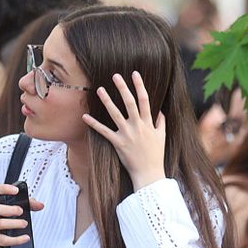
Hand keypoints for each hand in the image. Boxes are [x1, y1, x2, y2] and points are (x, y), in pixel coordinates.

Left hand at [84, 71, 167, 189]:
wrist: (149, 173)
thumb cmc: (156, 155)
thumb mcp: (162, 137)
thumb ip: (161, 123)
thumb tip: (160, 111)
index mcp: (149, 123)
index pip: (144, 100)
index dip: (139, 86)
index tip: (134, 74)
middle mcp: (138, 126)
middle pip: (129, 103)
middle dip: (122, 88)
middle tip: (115, 75)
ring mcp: (127, 134)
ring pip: (115, 114)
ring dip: (107, 101)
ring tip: (99, 89)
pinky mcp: (118, 143)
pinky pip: (104, 131)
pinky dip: (94, 124)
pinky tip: (85, 116)